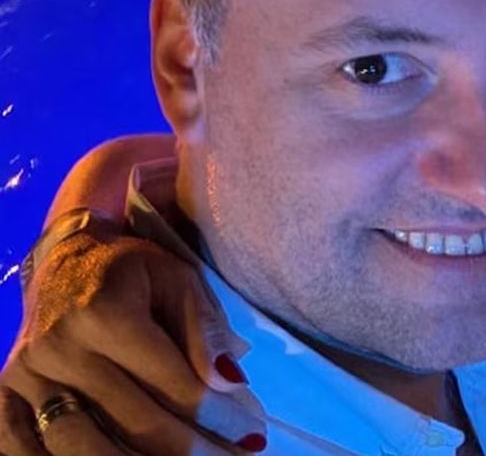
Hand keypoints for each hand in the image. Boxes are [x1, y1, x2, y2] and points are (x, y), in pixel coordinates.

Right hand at [0, 220, 267, 454]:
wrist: (64, 258)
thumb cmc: (131, 270)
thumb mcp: (178, 281)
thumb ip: (204, 331)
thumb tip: (230, 383)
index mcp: (106, 315)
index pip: (172, 385)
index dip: (217, 417)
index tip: (251, 438)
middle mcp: (61, 349)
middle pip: (134, 423)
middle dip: (191, 450)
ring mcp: (29, 376)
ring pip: (82, 446)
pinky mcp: (8, 393)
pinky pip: (24, 445)